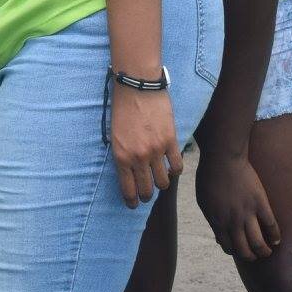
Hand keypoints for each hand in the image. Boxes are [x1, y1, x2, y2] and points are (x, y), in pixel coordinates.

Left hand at [109, 84, 182, 208]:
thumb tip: (131, 171)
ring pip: (163, 182)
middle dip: (146, 196)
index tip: (133, 204)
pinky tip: (171, 167)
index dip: (131, 200)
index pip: (128, 188)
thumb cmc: (122, 108)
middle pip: (146, 189)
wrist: (137, 87)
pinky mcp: (171, 142)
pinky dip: (175, 170)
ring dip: (161, 184)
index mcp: (121, 156)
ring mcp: (155, 151)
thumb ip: (123, 154)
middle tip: (146, 196)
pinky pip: (177, 166)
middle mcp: (138, 157)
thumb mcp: (114, 134)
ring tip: (160, 181)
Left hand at [195, 151, 279, 260]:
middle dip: (250, 256)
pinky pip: (271, 225)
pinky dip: (275, 235)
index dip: (234, 252)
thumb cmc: (209, 177)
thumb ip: (212, 219)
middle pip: (244, 249)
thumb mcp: (204, 201)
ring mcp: (247, 213)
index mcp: (217, 221)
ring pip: (258, 242)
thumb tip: (219, 235)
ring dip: (263, 251)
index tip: (239, 250)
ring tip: (267, 251)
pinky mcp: (260, 203)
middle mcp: (232, 221)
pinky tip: (276, 240)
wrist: (222, 158)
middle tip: (255, 256)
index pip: (227, 246)